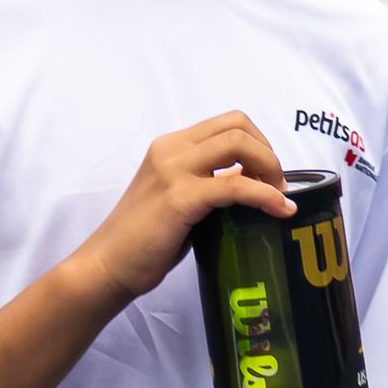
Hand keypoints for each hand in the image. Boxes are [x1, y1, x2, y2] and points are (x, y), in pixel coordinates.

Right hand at [66, 111, 293, 314]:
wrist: (108, 265)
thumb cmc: (144, 240)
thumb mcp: (179, 199)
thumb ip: (209, 183)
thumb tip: (248, 178)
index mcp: (170, 146)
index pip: (228, 123)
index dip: (259, 144)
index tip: (268, 176)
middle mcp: (170, 149)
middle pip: (238, 126)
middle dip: (269, 153)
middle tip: (277, 187)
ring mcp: (173, 171)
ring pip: (239, 144)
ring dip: (271, 167)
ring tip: (279, 197)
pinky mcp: (179, 198)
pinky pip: (236, 185)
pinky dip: (265, 195)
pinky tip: (279, 210)